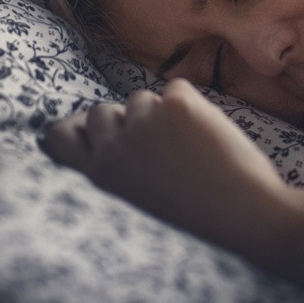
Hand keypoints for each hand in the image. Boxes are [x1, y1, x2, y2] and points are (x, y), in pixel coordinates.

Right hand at [41, 80, 287, 254]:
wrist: (244, 214)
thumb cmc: (193, 208)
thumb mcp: (135, 195)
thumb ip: (112, 161)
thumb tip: (91, 120)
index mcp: (100, 176)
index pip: (59, 137)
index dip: (76, 129)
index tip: (94, 133)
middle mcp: (114, 148)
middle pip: (102, 111)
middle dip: (127, 122)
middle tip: (160, 151)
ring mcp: (145, 123)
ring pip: (141, 99)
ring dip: (161, 114)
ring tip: (187, 150)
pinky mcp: (177, 105)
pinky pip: (175, 88)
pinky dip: (191, 105)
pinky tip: (205, 135)